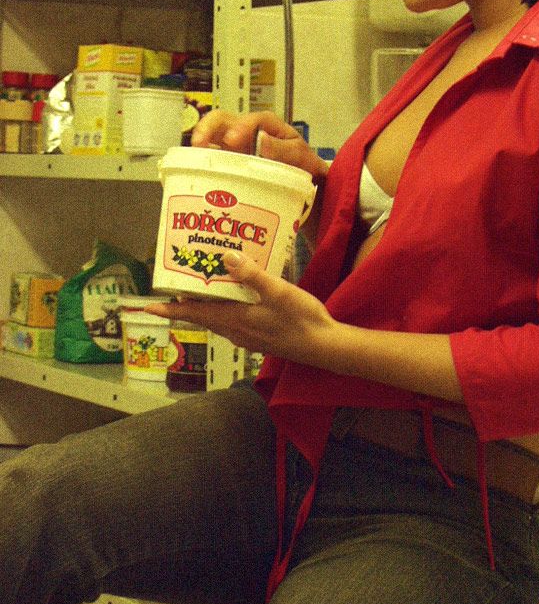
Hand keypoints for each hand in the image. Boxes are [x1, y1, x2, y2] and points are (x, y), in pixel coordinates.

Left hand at [146, 251, 336, 362]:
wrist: (324, 346)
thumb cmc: (302, 320)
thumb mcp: (278, 292)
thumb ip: (252, 275)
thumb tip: (225, 258)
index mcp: (236, 320)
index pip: (195, 314)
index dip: (171, 310)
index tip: (148, 307)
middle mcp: (237, 331)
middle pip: (204, 317)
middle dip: (187, 303)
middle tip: (178, 283)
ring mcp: (248, 337)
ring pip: (218, 319)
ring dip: (207, 306)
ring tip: (204, 286)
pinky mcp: (259, 337)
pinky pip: (233, 322)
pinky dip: (225, 309)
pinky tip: (237, 297)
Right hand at [191, 109, 328, 180]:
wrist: (304, 182)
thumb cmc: (303, 164)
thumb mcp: (300, 155)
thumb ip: (283, 149)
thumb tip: (261, 139)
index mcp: (265, 125)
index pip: (251, 120)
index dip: (240, 127)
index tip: (232, 140)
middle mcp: (245, 132)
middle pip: (220, 121)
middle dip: (207, 128)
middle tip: (199, 144)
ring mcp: (234, 147)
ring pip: (211, 137)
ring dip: (199, 144)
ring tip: (192, 157)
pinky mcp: (227, 163)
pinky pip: (211, 159)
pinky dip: (201, 163)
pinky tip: (196, 173)